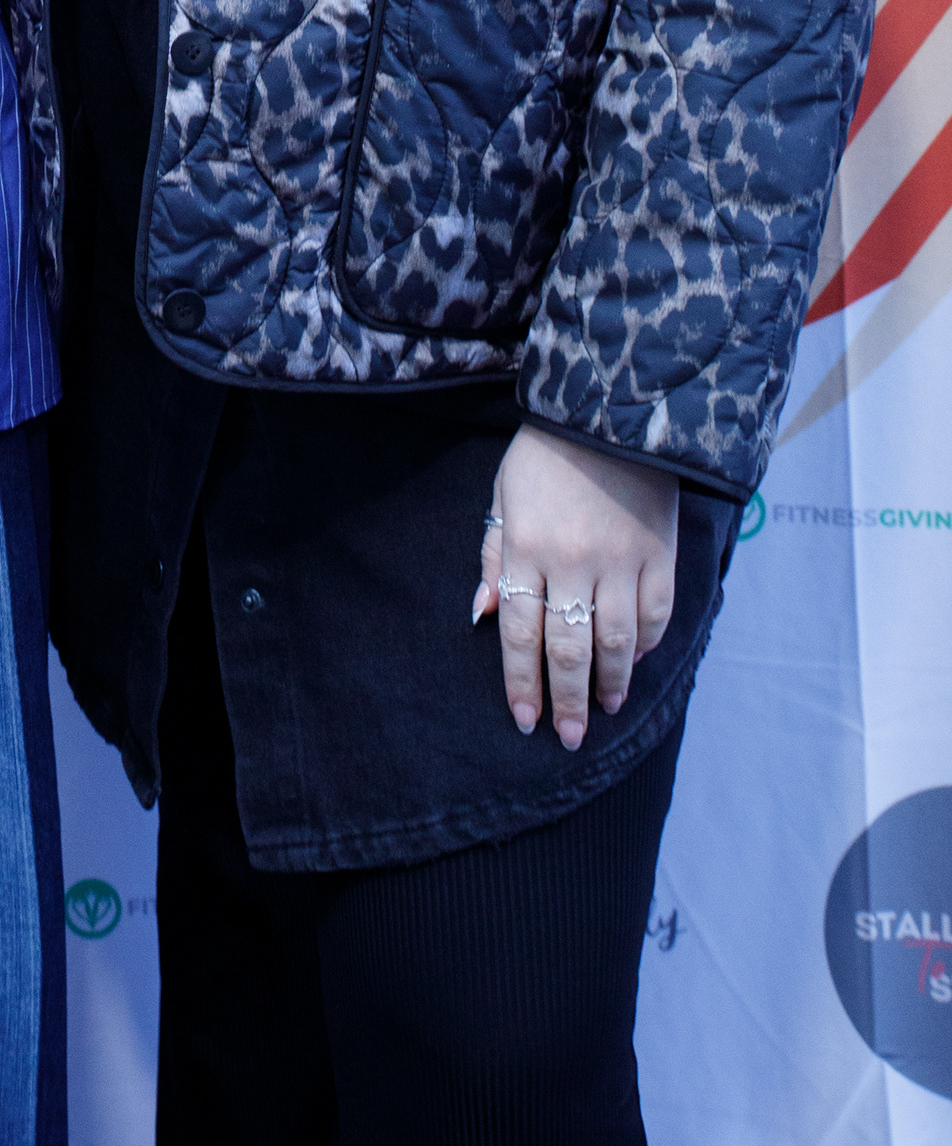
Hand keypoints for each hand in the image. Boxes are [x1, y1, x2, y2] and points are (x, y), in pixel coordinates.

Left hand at [472, 427, 676, 751]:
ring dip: (611, 684)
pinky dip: (647, 644)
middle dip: (567, 700)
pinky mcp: (660, 554)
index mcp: (528, 547)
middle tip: (569, 736)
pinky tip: (636, 662)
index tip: (526, 720)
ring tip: (605, 709)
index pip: (521, 633)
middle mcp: (574, 562)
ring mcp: (622, 560)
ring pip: (617, 642)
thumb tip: (485, 614)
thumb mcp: (503, 495)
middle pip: (568, 649)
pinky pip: (656, 615)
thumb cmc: (545, 455)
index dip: (522, 683)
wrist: (609, 409)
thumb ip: (495, 554)